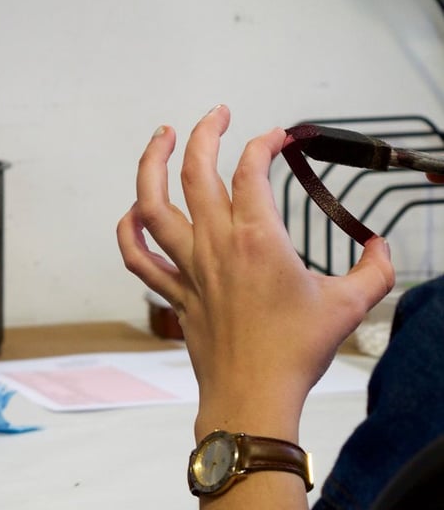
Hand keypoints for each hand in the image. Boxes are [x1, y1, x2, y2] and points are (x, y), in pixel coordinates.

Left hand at [116, 105, 394, 442]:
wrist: (253, 396)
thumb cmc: (296, 353)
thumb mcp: (350, 305)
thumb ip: (373, 270)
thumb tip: (382, 248)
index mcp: (258, 240)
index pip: (250, 172)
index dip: (262, 143)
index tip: (276, 136)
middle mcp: (215, 246)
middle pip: (196, 173)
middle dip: (204, 133)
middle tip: (216, 114)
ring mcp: (188, 268)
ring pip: (152, 205)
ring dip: (151, 165)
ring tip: (162, 138)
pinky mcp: (174, 292)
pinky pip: (138, 257)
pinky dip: (129, 232)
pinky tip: (133, 213)